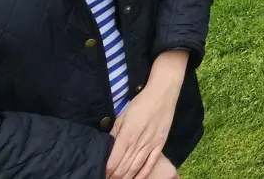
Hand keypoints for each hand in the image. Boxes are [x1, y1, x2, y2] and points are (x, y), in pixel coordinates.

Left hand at [107, 50, 188, 178]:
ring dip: (125, 177)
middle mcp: (139, 143)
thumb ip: (114, 133)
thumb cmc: (140, 103)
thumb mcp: (122, 116)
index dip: (106, 170)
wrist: (163, 94)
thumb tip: (107, 148)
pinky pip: (150, 164)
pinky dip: (143, 175)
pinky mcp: (160, 145)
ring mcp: (151, 145)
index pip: (114, 160)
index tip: (100, 174)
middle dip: (113, 176)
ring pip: (135, 168)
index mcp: (127, 135)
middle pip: (124, 167)